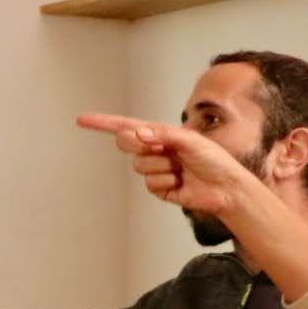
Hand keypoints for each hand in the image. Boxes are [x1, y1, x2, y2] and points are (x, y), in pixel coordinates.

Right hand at [76, 115, 253, 216]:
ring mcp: (155, 169)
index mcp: (160, 134)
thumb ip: (164, 135)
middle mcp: (155, 150)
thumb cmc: (215, 160)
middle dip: (140, 144)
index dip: (102, 123)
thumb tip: (138, 134)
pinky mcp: (159, 188)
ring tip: (180, 168)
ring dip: (159, 166)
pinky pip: (149, 183)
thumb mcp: (191, 140)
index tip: (82, 120)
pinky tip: (180, 182)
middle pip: (126, 143)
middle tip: (159, 147)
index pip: (125, 126)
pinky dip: (165, 181)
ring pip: (139, 165)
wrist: (226, 188)